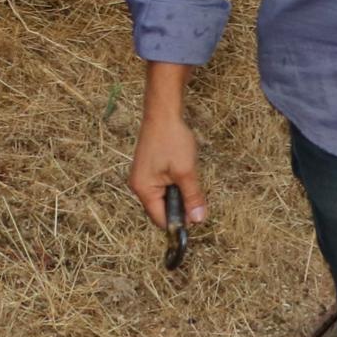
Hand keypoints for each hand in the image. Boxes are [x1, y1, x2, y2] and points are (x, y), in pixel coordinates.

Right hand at [129, 108, 207, 227]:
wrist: (163, 114)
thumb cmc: (172, 140)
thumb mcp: (186, 171)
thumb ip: (192, 197)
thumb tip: (198, 220)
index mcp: (143, 190)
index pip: (160, 219)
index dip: (179, 222)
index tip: (197, 218)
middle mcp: (138, 186)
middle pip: (161, 209)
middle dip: (180, 206)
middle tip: (196, 194)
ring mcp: (142, 177)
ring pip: (163, 197)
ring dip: (179, 194)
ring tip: (188, 177)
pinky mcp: (148, 170)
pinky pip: (162, 186)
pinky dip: (174, 184)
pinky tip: (183, 172)